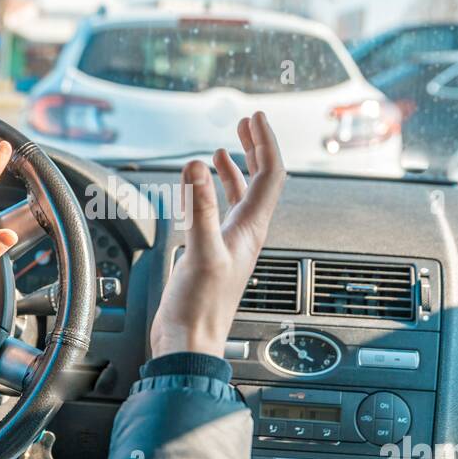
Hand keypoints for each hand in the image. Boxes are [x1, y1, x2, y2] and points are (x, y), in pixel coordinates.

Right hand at [150, 112, 285, 357]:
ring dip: (237, 168)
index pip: (269, 175)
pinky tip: (201, 188)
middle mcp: (246, 233)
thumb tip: (198, 165)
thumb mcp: (200, 251)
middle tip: (247, 121)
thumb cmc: (199, 307)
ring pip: (241, 196)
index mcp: (251, 230)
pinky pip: (220, 212)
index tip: (255, 117)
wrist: (188, 342)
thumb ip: (199, 208)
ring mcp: (230, 243)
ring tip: (228, 146)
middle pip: (261, 181)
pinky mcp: (212, 252)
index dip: (264, 142)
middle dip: (255, 148)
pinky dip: (214, 191)